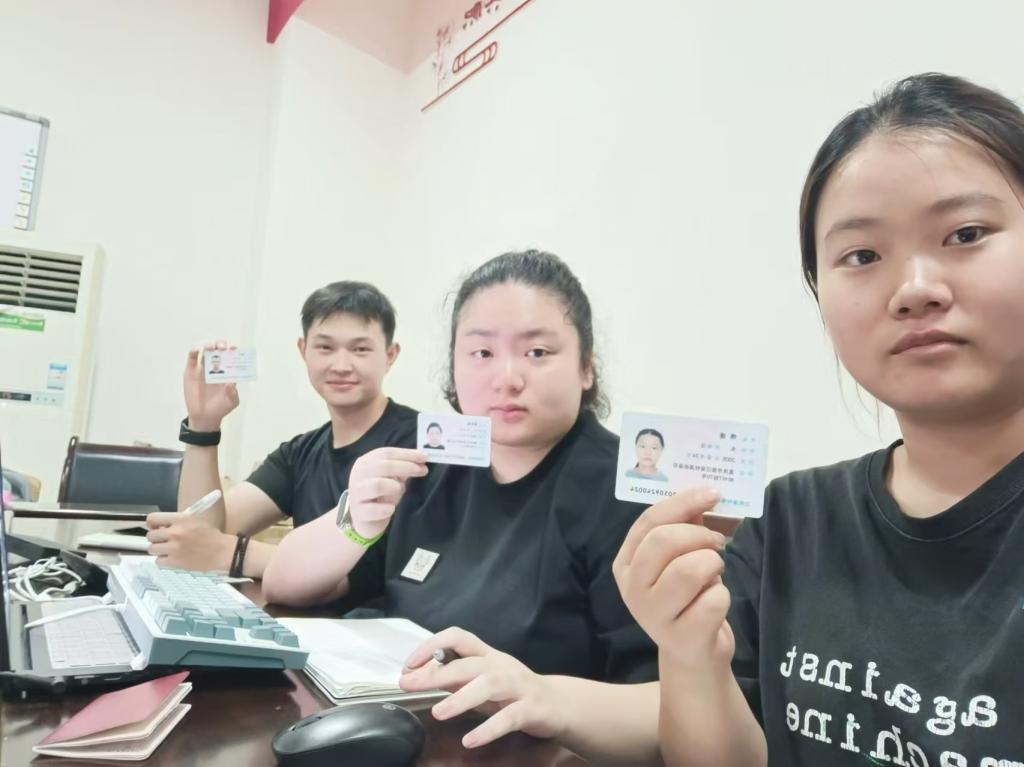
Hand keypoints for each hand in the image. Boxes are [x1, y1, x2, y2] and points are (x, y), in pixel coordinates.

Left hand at [146, 512, 235, 570]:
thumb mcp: (194, 521)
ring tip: (169, 550)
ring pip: (152, 549)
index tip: (156, 527)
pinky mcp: (175, 562)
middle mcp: (175, 533)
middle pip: (150, 535)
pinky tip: (173, 558)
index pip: (152, 518)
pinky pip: (158, 561)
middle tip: (165, 540)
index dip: (151, 523)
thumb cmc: (210, 536)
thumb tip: (158, 527)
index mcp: (180, 519)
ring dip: (159, 549)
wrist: (222, 552)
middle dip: (156, 538)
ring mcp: (174, 548)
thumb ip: (176, 522)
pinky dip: (164, 560)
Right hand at [184, 341, 238, 431]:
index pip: (232, 357)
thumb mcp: (231, 402)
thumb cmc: (220, 408)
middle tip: (223, 347)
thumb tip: (231, 384)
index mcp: (228, 372)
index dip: (233, 351)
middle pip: (219, 351)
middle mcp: (217, 368)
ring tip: (211, 348)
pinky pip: (192, 358)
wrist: (204, 417)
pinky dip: (194, 352)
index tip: (234, 349)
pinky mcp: (191, 372)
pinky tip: (197, 351)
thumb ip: (233, 394)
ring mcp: (204, 369)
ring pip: (206, 352)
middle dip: (221, 345)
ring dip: (209, 346)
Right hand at [346, 447, 427, 538]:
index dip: (407, 454)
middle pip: (382, 466)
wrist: (363, 520)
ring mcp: (356, 494)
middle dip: (406, 467)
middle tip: (423, 470)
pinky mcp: (359, 513)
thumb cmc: (379, 496)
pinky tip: (391, 509)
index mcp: (365, 463)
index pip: (386, 453)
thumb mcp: (391, 479)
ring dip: (394, 487)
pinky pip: (375, 510)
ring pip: (377, 485)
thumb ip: (403, 469)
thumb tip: (421, 459)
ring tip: (399, 491)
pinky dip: (387, 509)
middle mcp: (358, 475)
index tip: (424, 457)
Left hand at [399, 628, 565, 748]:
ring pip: (489, 684)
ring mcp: (518, 685)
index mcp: (487, 655)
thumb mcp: (482, 681)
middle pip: (468, 663)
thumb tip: (417, 676)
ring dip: (461, 698)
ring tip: (439, 713)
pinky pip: (509, 717)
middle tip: (410, 685)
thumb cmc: (513, 693)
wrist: (559, 705)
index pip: (458, 637)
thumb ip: (454, 678)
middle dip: (436, 673)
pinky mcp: (531, 708)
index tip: (409, 664)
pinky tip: (470, 740)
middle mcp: (501, 665)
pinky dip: (489, 729)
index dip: (431, 646)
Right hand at [612, 487, 732, 669]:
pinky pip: (713, 600)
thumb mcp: (679, 560)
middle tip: (717, 542)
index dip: (682, 502)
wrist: (692, 654)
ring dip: (713, 564)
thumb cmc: (687, 597)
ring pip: (689, 570)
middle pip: (664, 542)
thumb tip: (708, 496)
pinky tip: (715, 604)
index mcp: (626, 563)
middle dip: (700, 535)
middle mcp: (632, 589)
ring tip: (714, 572)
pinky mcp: (682, 637)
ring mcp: (653, 616)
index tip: (712, 493)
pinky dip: (723, 595)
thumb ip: (687, 527)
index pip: (649, 521)